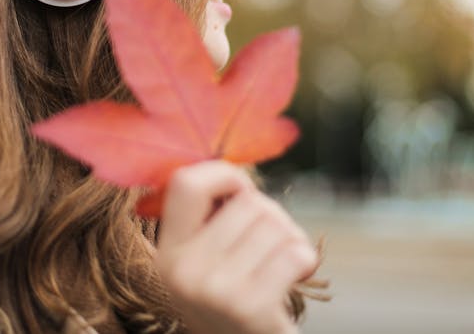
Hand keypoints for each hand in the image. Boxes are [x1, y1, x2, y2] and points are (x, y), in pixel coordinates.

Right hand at [154, 161, 317, 333]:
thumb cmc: (235, 296)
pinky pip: (295, 253)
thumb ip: (210, 216)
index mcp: (168, 251)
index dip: (224, 175)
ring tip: (281, 262)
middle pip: (248, 201)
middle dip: (271, 214)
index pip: (185, 181)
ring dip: (291, 238)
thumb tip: (235, 165)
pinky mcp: (250, 308)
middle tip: (270, 243)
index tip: (241, 192)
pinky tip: (295, 277)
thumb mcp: (205, 259)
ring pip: (275, 223)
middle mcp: (183, 270)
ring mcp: (215, 290)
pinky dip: (305, 260)